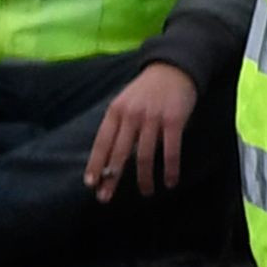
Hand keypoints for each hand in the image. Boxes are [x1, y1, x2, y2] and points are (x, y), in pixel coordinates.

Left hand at [83, 64, 196, 198]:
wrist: (175, 67)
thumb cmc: (147, 90)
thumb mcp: (125, 102)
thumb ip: (118, 125)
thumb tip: (109, 158)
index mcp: (116, 110)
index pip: (102, 142)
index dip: (95, 164)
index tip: (91, 184)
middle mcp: (132, 115)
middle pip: (119, 153)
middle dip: (112, 178)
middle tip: (106, 198)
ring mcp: (153, 118)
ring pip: (144, 156)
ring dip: (144, 178)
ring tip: (146, 192)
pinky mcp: (174, 120)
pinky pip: (170, 151)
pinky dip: (170, 169)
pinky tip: (169, 181)